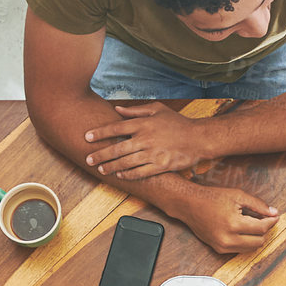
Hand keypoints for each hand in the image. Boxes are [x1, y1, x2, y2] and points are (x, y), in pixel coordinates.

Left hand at [84, 103, 205, 178]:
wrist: (199, 138)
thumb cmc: (177, 123)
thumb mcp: (157, 110)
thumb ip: (135, 111)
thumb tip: (116, 110)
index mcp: (144, 124)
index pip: (116, 128)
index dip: (100, 133)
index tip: (87, 137)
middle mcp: (146, 139)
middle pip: (117, 148)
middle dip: (100, 154)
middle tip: (88, 159)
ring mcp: (153, 154)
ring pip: (126, 163)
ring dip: (111, 167)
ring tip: (101, 169)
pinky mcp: (161, 166)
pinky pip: (140, 173)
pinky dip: (128, 175)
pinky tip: (120, 176)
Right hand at [177, 184, 277, 254]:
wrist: (189, 204)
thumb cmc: (211, 198)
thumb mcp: (237, 195)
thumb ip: (258, 205)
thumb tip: (274, 213)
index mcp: (234, 224)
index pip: (261, 228)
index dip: (271, 221)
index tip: (274, 216)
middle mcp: (228, 239)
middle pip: (259, 241)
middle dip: (263, 230)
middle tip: (263, 219)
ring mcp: (222, 246)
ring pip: (250, 248)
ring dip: (255, 237)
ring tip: (251, 224)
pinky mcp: (219, 249)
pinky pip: (239, 250)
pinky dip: (245, 241)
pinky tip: (241, 230)